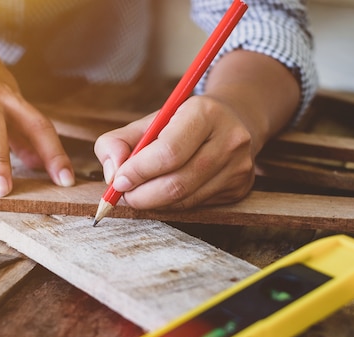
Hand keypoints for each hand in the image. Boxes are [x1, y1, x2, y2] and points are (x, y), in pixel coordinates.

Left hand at [94, 50, 299, 210]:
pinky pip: (197, 206)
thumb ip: (117, 142)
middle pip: (177, 183)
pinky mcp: (240, 188)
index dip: (138, 171)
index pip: (168, 152)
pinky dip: (172, 205)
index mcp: (204, 113)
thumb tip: (112, 174)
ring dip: (154, 202)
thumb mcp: (148, 122)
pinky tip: (165, 192)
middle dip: (142, 195)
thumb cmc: (181, 123)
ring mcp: (238, 167)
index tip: (118, 180)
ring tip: (140, 193)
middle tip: (124, 195)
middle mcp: (229, 139)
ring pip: (186, 200)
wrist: (233, 120)